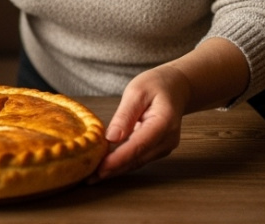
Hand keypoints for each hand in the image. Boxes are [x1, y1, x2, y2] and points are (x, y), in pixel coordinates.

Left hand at [93, 65, 192, 180]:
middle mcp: (168, 139)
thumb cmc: (156, 85)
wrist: (176, 87)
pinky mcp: (158, 149)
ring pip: (137, 162)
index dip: (119, 159)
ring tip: (91, 176)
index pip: (139, 145)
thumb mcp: (137, 91)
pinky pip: (138, 158)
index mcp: (164, 122)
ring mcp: (165, 146)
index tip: (100, 168)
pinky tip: (105, 166)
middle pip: (137, 158)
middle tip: (88, 178)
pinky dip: (122, 163)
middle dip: (112, 169)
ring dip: (115, 169)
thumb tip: (111, 138)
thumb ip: (125, 115)